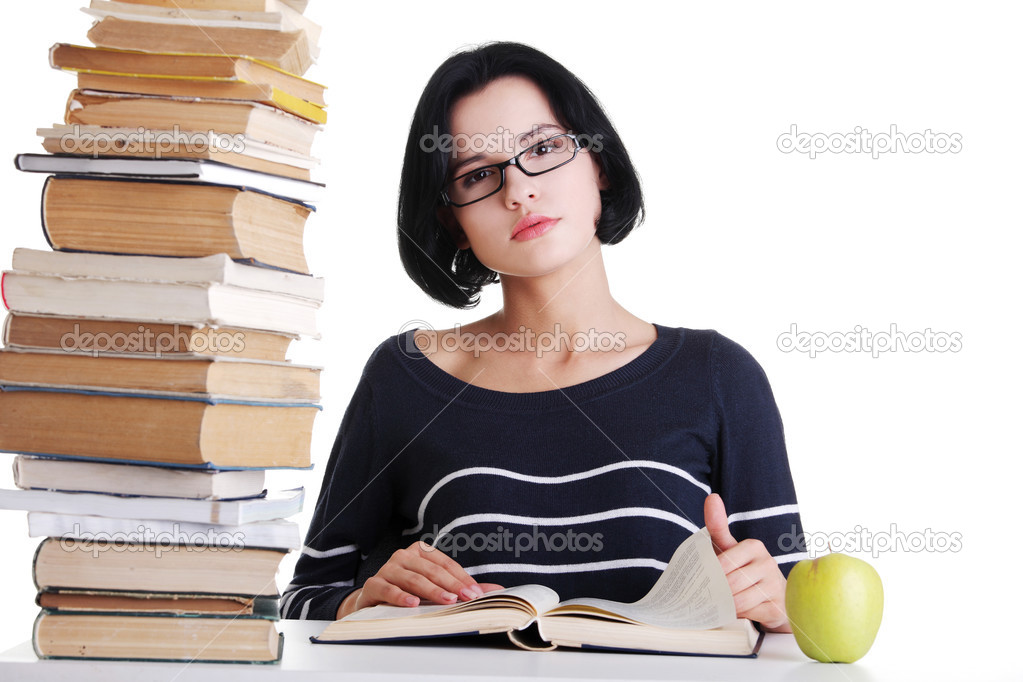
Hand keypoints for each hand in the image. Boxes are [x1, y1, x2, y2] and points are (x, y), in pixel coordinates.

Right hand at [337, 540, 503, 618]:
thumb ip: (462, 588)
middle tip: (466, 598)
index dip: (462, 579)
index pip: (445, 564)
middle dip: (451, 585)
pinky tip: (412, 603)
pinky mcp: (372, 585)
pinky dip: (400, 596)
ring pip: (412, 578)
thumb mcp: (435, 588)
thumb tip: (497, 590)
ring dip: (430, 590)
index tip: (476, 594)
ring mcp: (387, 569)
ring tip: (446, 601)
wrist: (372, 601)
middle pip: (431, 570)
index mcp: (420, 552)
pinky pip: (387, 588)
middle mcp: (403, 556)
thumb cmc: (408, 591)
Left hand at [704, 493, 790, 632]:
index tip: (704, 580)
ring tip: (720, 604)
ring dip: (725, 605)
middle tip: (707, 596)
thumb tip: (712, 497)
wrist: (773, 597)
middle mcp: (768, 563)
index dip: (710, 574)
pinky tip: (737, 612)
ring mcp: (775, 586)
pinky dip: (738, 616)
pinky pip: (750, 614)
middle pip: (729, 583)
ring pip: (739, 600)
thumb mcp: (729, 549)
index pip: (722, 563)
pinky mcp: (778, 607)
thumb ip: (717, 526)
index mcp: (754, 546)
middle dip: (716, 592)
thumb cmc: (744, 570)